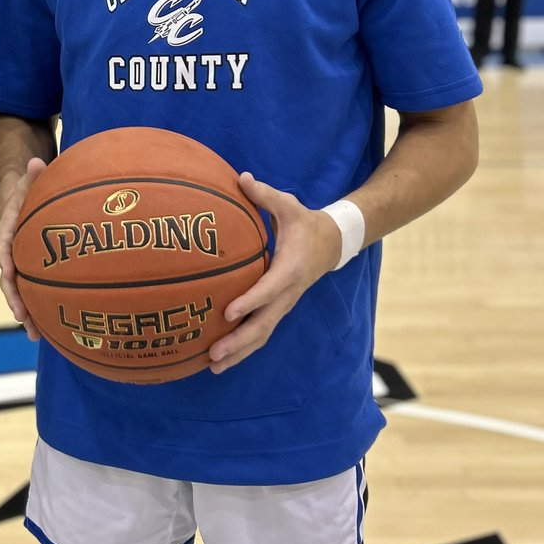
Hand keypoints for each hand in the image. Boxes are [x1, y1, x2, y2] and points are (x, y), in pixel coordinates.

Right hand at [0, 157, 48, 339]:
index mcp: (8, 232)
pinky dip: (40, 309)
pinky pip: (34, 292)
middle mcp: (11, 252)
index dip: (6, 262)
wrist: (22, 200)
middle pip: (10, 279)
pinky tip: (51, 329)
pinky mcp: (32, 271)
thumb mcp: (30, 180)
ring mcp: (21, 264)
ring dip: (27, 313)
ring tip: (36, 336)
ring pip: (21, 291)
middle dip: (15, 299)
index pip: (4, 248)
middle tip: (23, 317)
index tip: (9, 275)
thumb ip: (34, 174)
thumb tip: (36, 161)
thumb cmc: (29, 191)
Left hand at [208, 172, 341, 374]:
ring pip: (262, 335)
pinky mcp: (279, 308)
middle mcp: (288, 292)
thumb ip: (265, 195)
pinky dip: (243, 348)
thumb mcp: (288, 205)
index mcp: (290, 268)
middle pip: (264, 323)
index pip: (269, 289)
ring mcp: (284, 304)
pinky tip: (220, 359)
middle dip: (239, 341)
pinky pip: (261, 332)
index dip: (250, 301)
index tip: (228, 312)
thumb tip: (242, 177)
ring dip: (239, 352)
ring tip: (212, 366)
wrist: (331, 243)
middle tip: (213, 353)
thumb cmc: (304, 222)